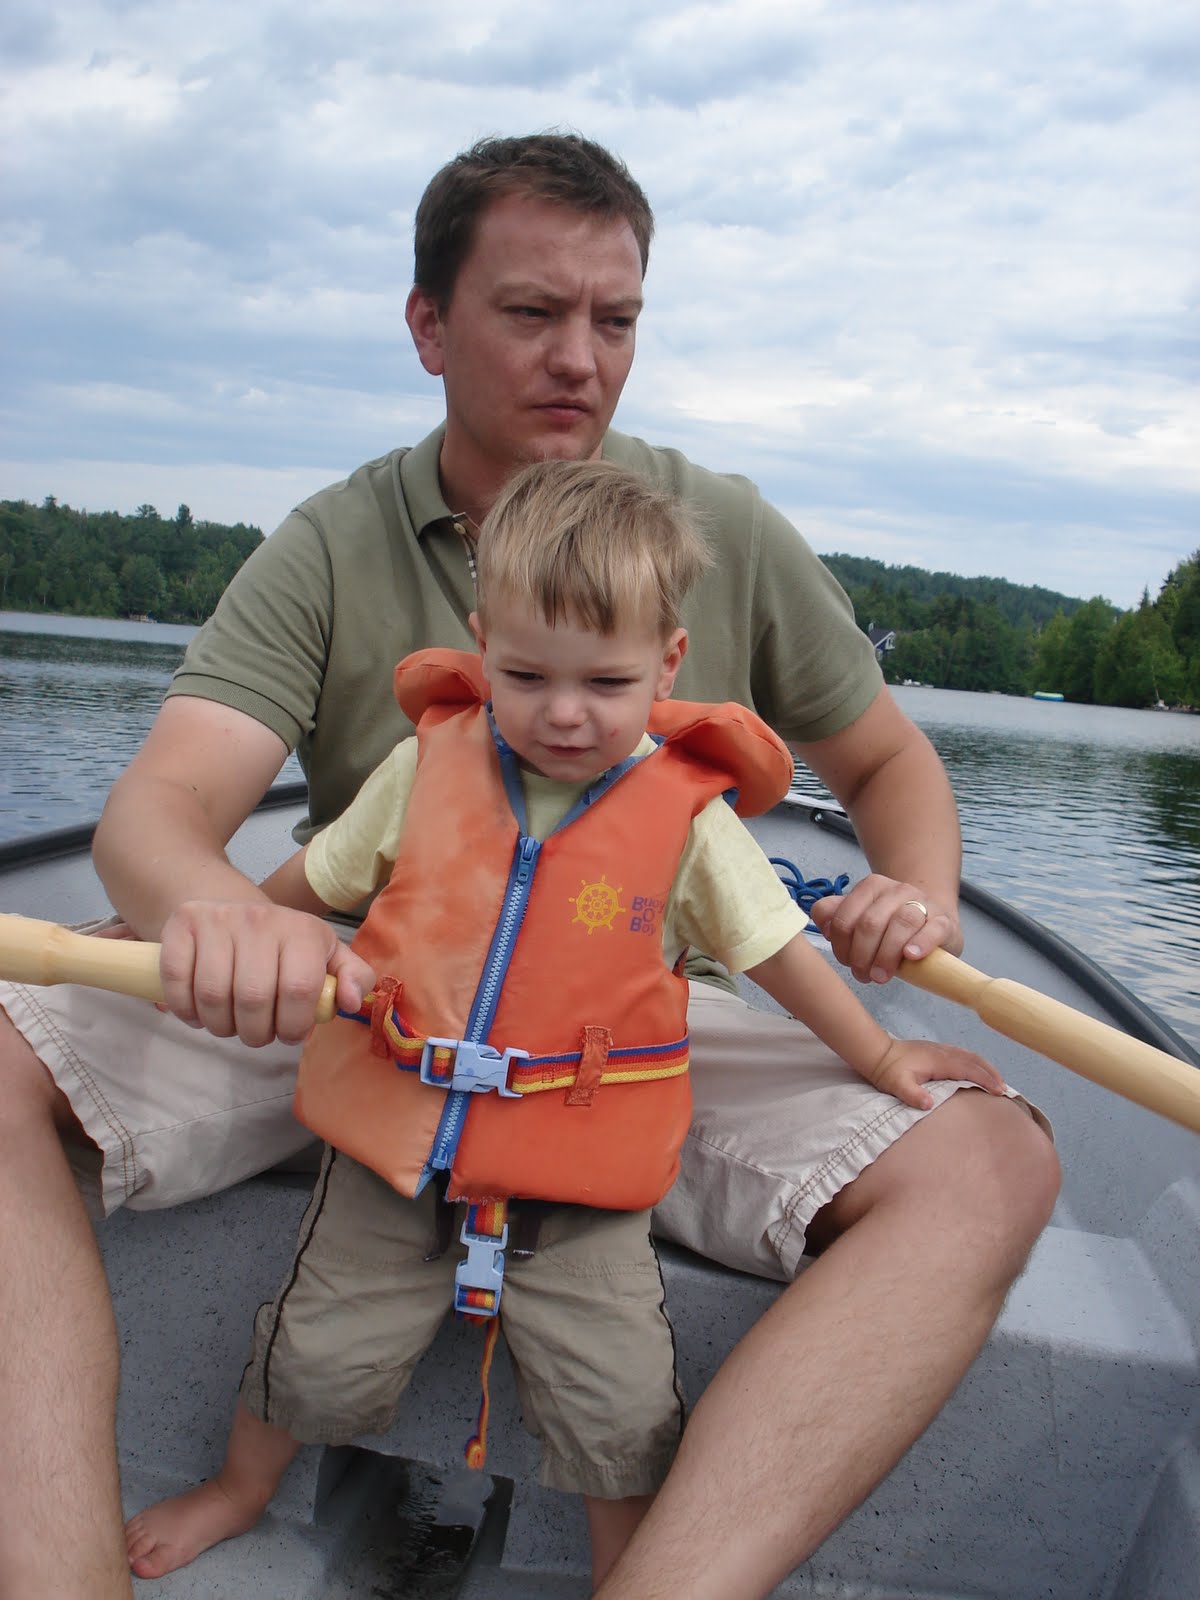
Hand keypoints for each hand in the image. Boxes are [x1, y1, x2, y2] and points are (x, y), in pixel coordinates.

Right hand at [157, 899, 375, 1046]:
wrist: (234, 909)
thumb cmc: (285, 945)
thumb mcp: (328, 955)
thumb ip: (352, 978)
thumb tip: (348, 1002)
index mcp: (302, 930)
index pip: (299, 989)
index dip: (293, 1024)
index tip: (288, 1034)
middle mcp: (260, 919)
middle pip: (253, 998)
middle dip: (255, 1033)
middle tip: (257, 1034)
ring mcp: (217, 919)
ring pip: (212, 994)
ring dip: (220, 1026)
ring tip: (230, 1025)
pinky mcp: (182, 924)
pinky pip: (176, 980)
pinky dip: (185, 1010)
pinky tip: (199, 1014)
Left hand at [808, 874, 962, 983]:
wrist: (933, 924)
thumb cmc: (890, 928)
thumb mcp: (861, 920)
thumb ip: (836, 917)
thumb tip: (824, 925)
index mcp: (871, 887)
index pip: (845, 917)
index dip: (841, 946)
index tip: (847, 963)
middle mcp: (896, 890)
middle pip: (870, 922)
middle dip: (862, 955)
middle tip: (864, 976)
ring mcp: (922, 902)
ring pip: (901, 923)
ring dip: (886, 955)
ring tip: (881, 976)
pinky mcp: (944, 921)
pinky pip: (932, 928)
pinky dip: (920, 943)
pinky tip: (911, 956)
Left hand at [864, 1036, 1006, 1110]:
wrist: (876, 1052)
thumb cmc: (887, 1071)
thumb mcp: (897, 1085)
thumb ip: (912, 1094)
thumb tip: (929, 1103)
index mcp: (938, 1061)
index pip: (969, 1069)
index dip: (986, 1079)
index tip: (1000, 1091)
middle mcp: (943, 1052)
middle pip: (975, 1060)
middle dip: (992, 1073)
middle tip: (1005, 1089)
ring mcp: (940, 1049)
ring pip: (970, 1055)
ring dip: (985, 1067)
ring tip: (997, 1080)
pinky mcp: (936, 1050)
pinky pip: (963, 1054)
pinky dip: (975, 1062)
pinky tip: (977, 1069)